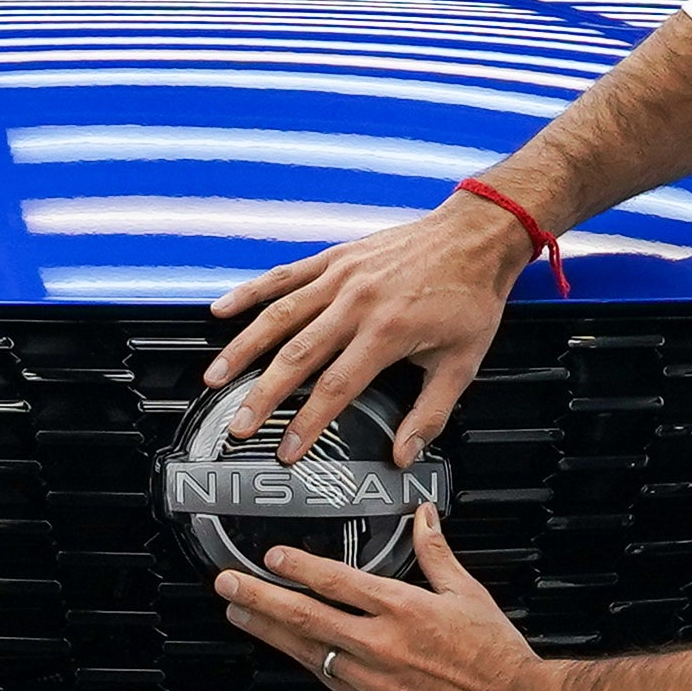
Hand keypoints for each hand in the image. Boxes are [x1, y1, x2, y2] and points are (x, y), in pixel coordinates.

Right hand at [207, 187, 531, 461]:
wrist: (475, 237)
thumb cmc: (470, 296)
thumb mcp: (462, 364)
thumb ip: (429, 413)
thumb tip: (403, 453)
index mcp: (386, 332)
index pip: (336, 388)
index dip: (307, 423)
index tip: (288, 450)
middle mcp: (356, 303)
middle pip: (297, 356)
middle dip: (263, 396)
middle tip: (239, 425)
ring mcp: (341, 277)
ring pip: (279, 316)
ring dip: (243, 349)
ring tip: (216, 377)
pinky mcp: (335, 258)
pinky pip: (285, 276)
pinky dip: (251, 293)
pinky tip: (222, 310)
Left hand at [211, 511, 557, 690]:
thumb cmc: (499, 659)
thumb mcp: (469, 594)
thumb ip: (436, 554)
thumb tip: (423, 516)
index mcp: (405, 608)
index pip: (338, 581)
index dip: (298, 567)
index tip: (272, 557)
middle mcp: (381, 644)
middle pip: (307, 616)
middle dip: (261, 598)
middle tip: (228, 585)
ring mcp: (373, 681)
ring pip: (308, 651)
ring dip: (269, 631)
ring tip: (239, 614)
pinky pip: (329, 681)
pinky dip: (304, 662)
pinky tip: (286, 651)